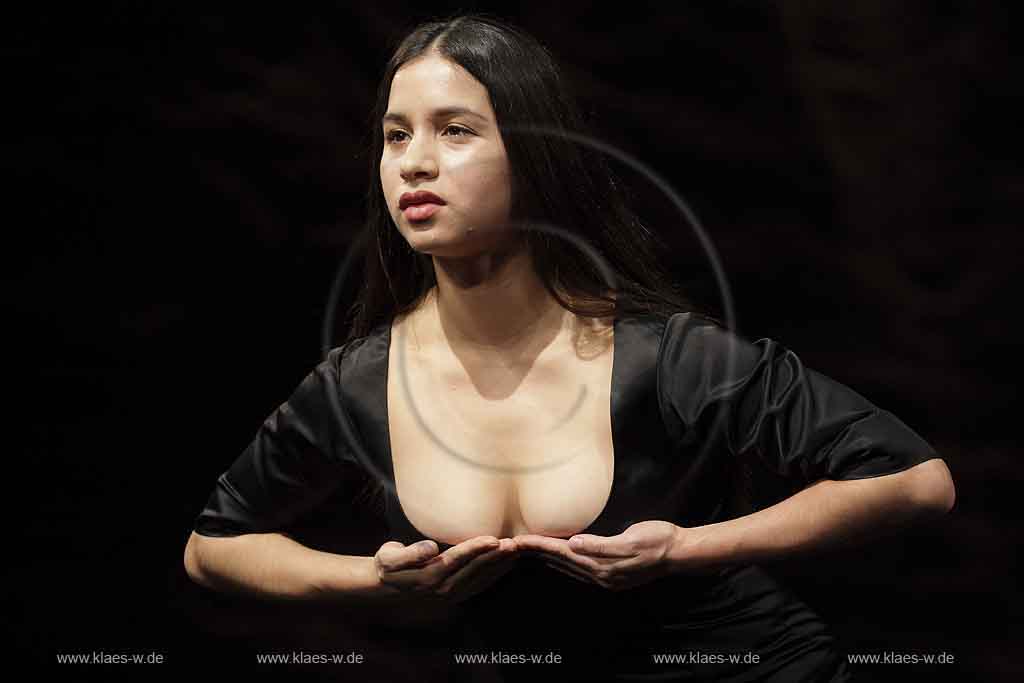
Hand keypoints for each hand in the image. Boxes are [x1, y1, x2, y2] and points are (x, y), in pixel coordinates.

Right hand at [373, 535, 520, 604]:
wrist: (386, 587)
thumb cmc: (389, 565)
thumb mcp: (389, 557)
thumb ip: (409, 552)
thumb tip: (431, 547)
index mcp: (430, 575)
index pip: (458, 559)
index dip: (476, 549)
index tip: (494, 539)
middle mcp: (444, 587)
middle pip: (475, 569)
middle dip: (496, 556)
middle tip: (517, 542)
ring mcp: (453, 593)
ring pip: (482, 577)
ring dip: (500, 564)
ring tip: (518, 550)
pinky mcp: (458, 594)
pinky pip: (481, 583)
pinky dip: (496, 573)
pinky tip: (508, 563)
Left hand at [513, 520, 699, 590]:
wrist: (680, 552)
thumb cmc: (658, 540)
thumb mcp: (632, 539)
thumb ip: (602, 545)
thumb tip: (574, 544)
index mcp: (603, 567)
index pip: (563, 554)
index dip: (540, 546)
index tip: (520, 539)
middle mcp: (601, 575)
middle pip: (561, 562)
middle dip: (537, 553)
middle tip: (514, 544)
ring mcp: (606, 577)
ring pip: (568, 566)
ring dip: (547, 558)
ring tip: (528, 550)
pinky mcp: (612, 573)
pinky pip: (579, 568)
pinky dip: (564, 561)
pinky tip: (559, 557)